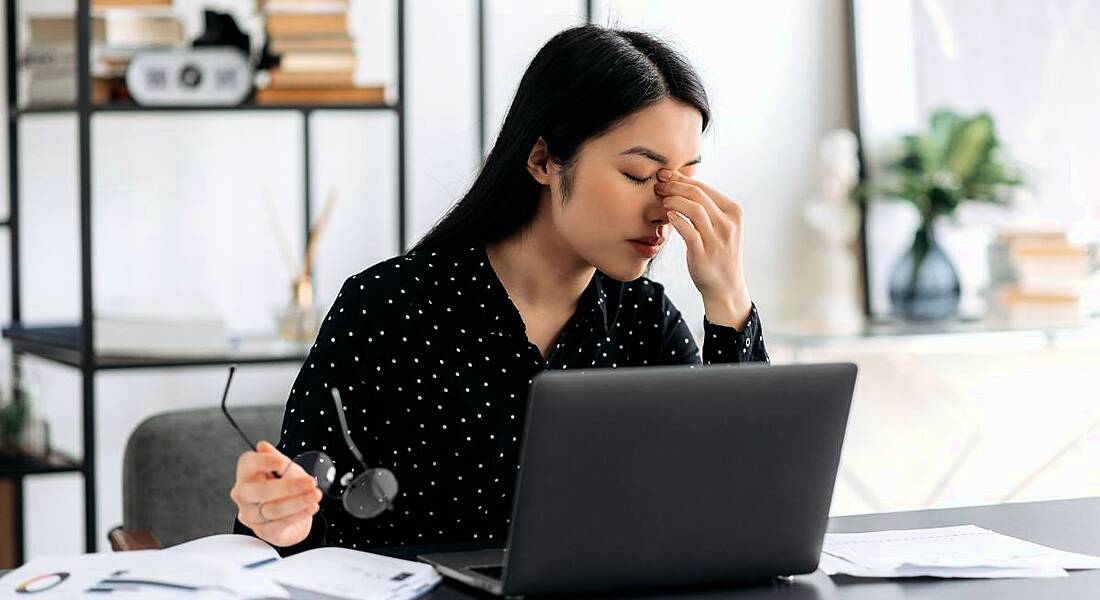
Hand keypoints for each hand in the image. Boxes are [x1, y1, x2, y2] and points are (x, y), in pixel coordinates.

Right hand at [230, 440, 321, 547]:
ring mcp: (251, 514)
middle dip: (289, 487)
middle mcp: (244, 494)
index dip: (264, 462)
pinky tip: (310, 508)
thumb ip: (278, 459)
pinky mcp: (263, 531)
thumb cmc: (285, 489)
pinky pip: (280, 524)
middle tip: (310, 483)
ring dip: (299, 502)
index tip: (282, 462)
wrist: (290, 515)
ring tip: (314, 495)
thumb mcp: (287, 469)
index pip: (248, 464)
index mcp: (246, 474)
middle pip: (260, 491)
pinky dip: (299, 515)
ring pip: (273, 509)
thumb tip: (263, 447)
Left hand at [654, 169, 753, 328]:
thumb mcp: (720, 226)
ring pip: (694, 209)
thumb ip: (706, 207)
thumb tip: (680, 183)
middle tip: (658, 186)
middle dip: (674, 187)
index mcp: (734, 212)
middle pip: (698, 195)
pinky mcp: (704, 253)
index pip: (704, 188)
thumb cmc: (718, 252)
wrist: (725, 286)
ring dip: (674, 201)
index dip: (681, 180)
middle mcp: (728, 224)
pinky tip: (668, 217)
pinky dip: (677, 220)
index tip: (665, 176)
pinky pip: (688, 231)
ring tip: (663, 201)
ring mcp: (717, 239)